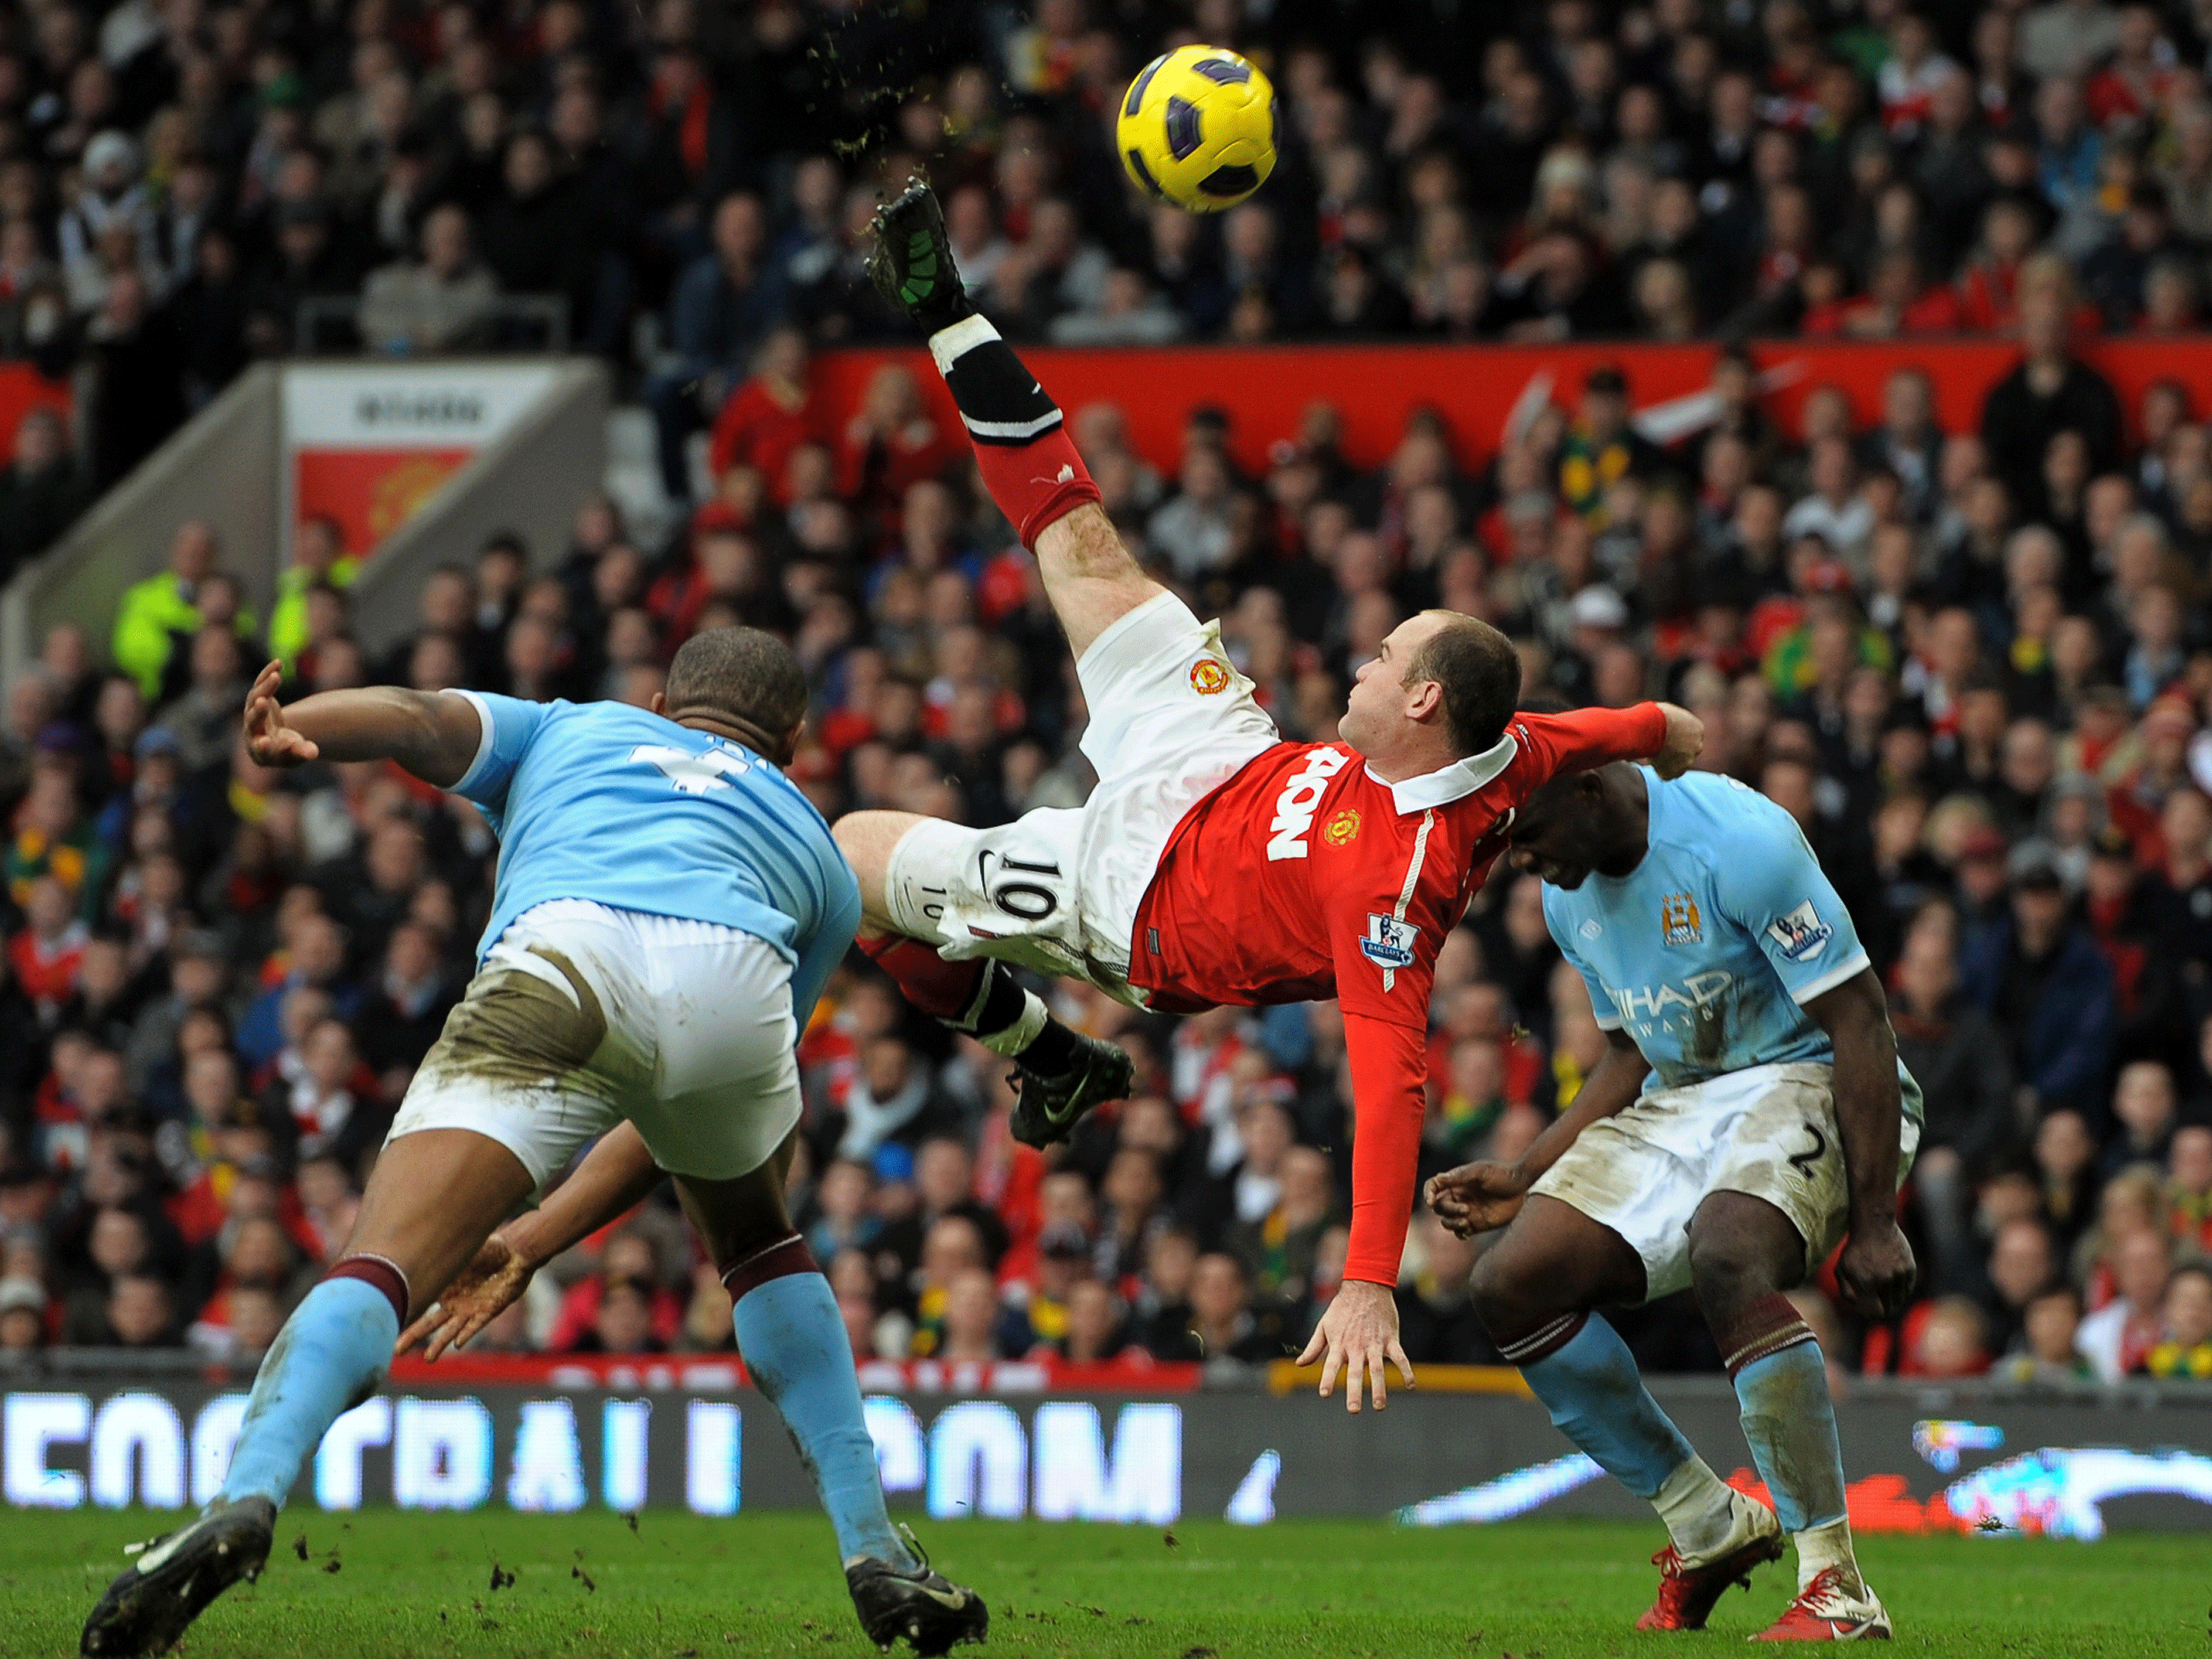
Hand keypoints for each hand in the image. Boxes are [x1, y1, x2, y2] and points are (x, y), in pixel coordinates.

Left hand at [242, 660, 318, 766]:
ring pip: (255, 698)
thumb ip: (304, 752)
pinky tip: (278, 663)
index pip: (259, 748)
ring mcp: (251, 713)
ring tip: (277, 676)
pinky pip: (260, 685)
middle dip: (259, 711)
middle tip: (262, 701)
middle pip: (253, 720)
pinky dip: (267, 674)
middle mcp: (252, 731)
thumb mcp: (297, 753)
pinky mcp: (255, 698)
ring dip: (265, 687)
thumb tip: (314, 753)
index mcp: (261, 750)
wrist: (274, 738)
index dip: (262, 746)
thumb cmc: (287, 749)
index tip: (264, 742)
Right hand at [396, 1232, 533, 1360]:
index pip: (420, 1305)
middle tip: (396, 1350)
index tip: (386, 1324)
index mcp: (444, 1288)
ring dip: (440, 1344)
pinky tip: (457, 1343)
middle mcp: (454, 1303)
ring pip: (450, 1330)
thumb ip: (445, 1256)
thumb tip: (419, 1248)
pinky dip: (467, 1333)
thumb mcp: (464, 1250)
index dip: (405, 1315)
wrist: (516, 1253)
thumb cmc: (489, 1249)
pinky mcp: (488, 1311)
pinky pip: (476, 1325)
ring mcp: (470, 1309)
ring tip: (428, 1358)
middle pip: (430, 1323)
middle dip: (413, 1336)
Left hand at [1295, 1278, 1411, 1413]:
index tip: (1324, 1394)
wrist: (1365, 1286)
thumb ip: (1314, 1347)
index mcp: (1339, 1344)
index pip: (1330, 1365)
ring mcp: (1374, 1344)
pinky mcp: (1390, 1339)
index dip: (1327, 1379)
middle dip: (1354, 1392)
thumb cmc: (1342, 1308)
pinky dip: (1406, 1371)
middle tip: (1354, 1410)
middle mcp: (1356, 1347)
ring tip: (1380, 1406)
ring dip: (1379, 1388)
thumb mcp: (1324, 1325)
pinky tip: (1410, 1386)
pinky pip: (1400, 1357)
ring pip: (1377, 1369)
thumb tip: (1300, 1365)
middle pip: (1354, 1372)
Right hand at [1425, 1160, 1530, 1238]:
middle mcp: (1459, 1197)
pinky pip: (1460, 1232)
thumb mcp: (1481, 1171)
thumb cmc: (1503, 1175)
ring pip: (1447, 1221)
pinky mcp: (1477, 1224)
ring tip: (1466, 1222)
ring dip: (1452, 1223)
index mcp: (1456, 1182)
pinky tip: (1467, 1230)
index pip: (1434, 1187)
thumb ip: (1459, 1176)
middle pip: (1440, 1207)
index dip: (1428, 1194)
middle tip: (1466, 1209)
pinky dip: (1459, 1233)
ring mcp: (1467, 1211)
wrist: (1524, 1189)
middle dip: (1448, 1210)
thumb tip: (1438, 1178)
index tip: (1430, 1201)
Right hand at [1649, 702, 1703, 778]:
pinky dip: (1659, 770)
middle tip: (1659, 750)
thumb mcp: (1669, 713)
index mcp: (1698, 729)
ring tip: (1650, 755)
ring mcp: (1687, 760)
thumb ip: (1674, 723)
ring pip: (1678, 766)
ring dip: (1667, 763)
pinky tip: (1649, 761)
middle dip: (1675, 754)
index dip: (1677, 741)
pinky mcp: (1674, 771)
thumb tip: (1665, 727)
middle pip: (1687, 754)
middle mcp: (1697, 746)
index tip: (1666, 740)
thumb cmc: (1655, 715)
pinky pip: (1667, 775)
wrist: (1649, 726)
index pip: (1691, 739)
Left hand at [1834, 1217, 1915, 1319]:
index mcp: (1865, 1284)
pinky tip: (1894, 1285)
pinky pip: (1908, 1288)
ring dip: (1894, 1300)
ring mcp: (1898, 1275)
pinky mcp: (1909, 1268)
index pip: (1875, 1312)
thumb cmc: (1856, 1249)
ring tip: (1886, 1294)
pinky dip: (1902, 1290)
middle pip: (1889, 1308)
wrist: (1874, 1226)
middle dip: (1884, 1309)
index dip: (1873, 1314)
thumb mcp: (1842, 1268)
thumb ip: (1846, 1291)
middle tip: (1880, 1306)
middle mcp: (1883, 1281)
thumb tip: (1857, 1308)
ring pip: (1900, 1299)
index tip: (1872, 1312)